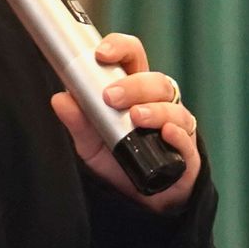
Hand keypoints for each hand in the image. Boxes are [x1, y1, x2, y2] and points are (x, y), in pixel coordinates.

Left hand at [51, 33, 200, 213]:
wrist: (142, 199)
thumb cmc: (119, 161)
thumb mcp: (91, 143)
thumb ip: (78, 122)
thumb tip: (60, 99)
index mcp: (136, 92)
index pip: (133, 58)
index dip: (120, 48)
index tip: (101, 54)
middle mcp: (160, 103)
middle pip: (156, 81)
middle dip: (134, 85)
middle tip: (111, 96)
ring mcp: (177, 126)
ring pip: (174, 106)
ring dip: (154, 109)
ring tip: (136, 117)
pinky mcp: (187, 152)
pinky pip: (187, 139)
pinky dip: (177, 134)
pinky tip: (166, 133)